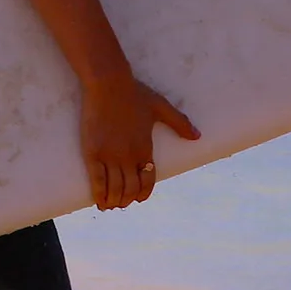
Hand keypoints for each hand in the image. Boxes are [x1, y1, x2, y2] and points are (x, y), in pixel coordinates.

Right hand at [78, 69, 199, 210]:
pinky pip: (97, 180)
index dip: (143, 193)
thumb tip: (197, 136)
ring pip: (114, 188)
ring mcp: (110, 155)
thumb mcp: (161, 107)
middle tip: (122, 203)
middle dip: (126, 200)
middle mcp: (129, 156)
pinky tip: (99, 202)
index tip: (138, 198)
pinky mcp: (93, 152)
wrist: (108, 84)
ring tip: (110, 205)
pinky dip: (99, 194)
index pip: (148, 180)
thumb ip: (179, 123)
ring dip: (114, 201)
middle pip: (130, 188)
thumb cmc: (134, 93)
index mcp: (146, 148)